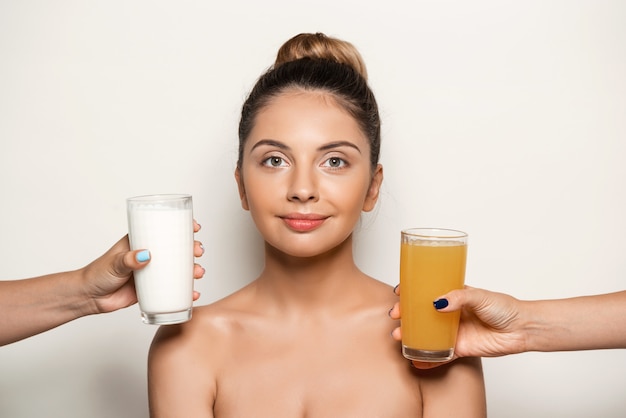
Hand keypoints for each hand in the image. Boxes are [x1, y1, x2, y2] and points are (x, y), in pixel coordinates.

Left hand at [82, 220, 205, 313]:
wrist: (89, 299)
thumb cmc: (97, 274)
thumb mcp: (113, 263)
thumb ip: (128, 260)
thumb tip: (145, 256)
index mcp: (140, 241)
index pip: (163, 229)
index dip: (182, 227)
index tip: (194, 227)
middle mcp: (149, 255)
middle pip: (176, 249)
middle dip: (192, 249)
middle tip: (198, 252)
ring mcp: (152, 272)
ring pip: (178, 268)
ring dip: (192, 269)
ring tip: (197, 273)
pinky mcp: (152, 289)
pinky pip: (172, 288)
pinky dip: (185, 291)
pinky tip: (193, 294)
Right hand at [389, 285, 528, 368]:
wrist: (521, 329)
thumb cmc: (504, 308)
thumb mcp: (480, 296)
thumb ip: (459, 298)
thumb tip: (438, 303)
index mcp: (454, 296)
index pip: (427, 291)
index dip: (412, 292)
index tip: (399, 292)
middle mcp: (451, 313)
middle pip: (422, 313)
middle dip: (405, 314)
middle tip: (396, 315)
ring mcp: (454, 331)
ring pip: (426, 333)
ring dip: (410, 335)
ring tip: (399, 337)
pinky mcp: (460, 348)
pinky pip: (439, 353)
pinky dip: (426, 358)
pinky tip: (414, 360)